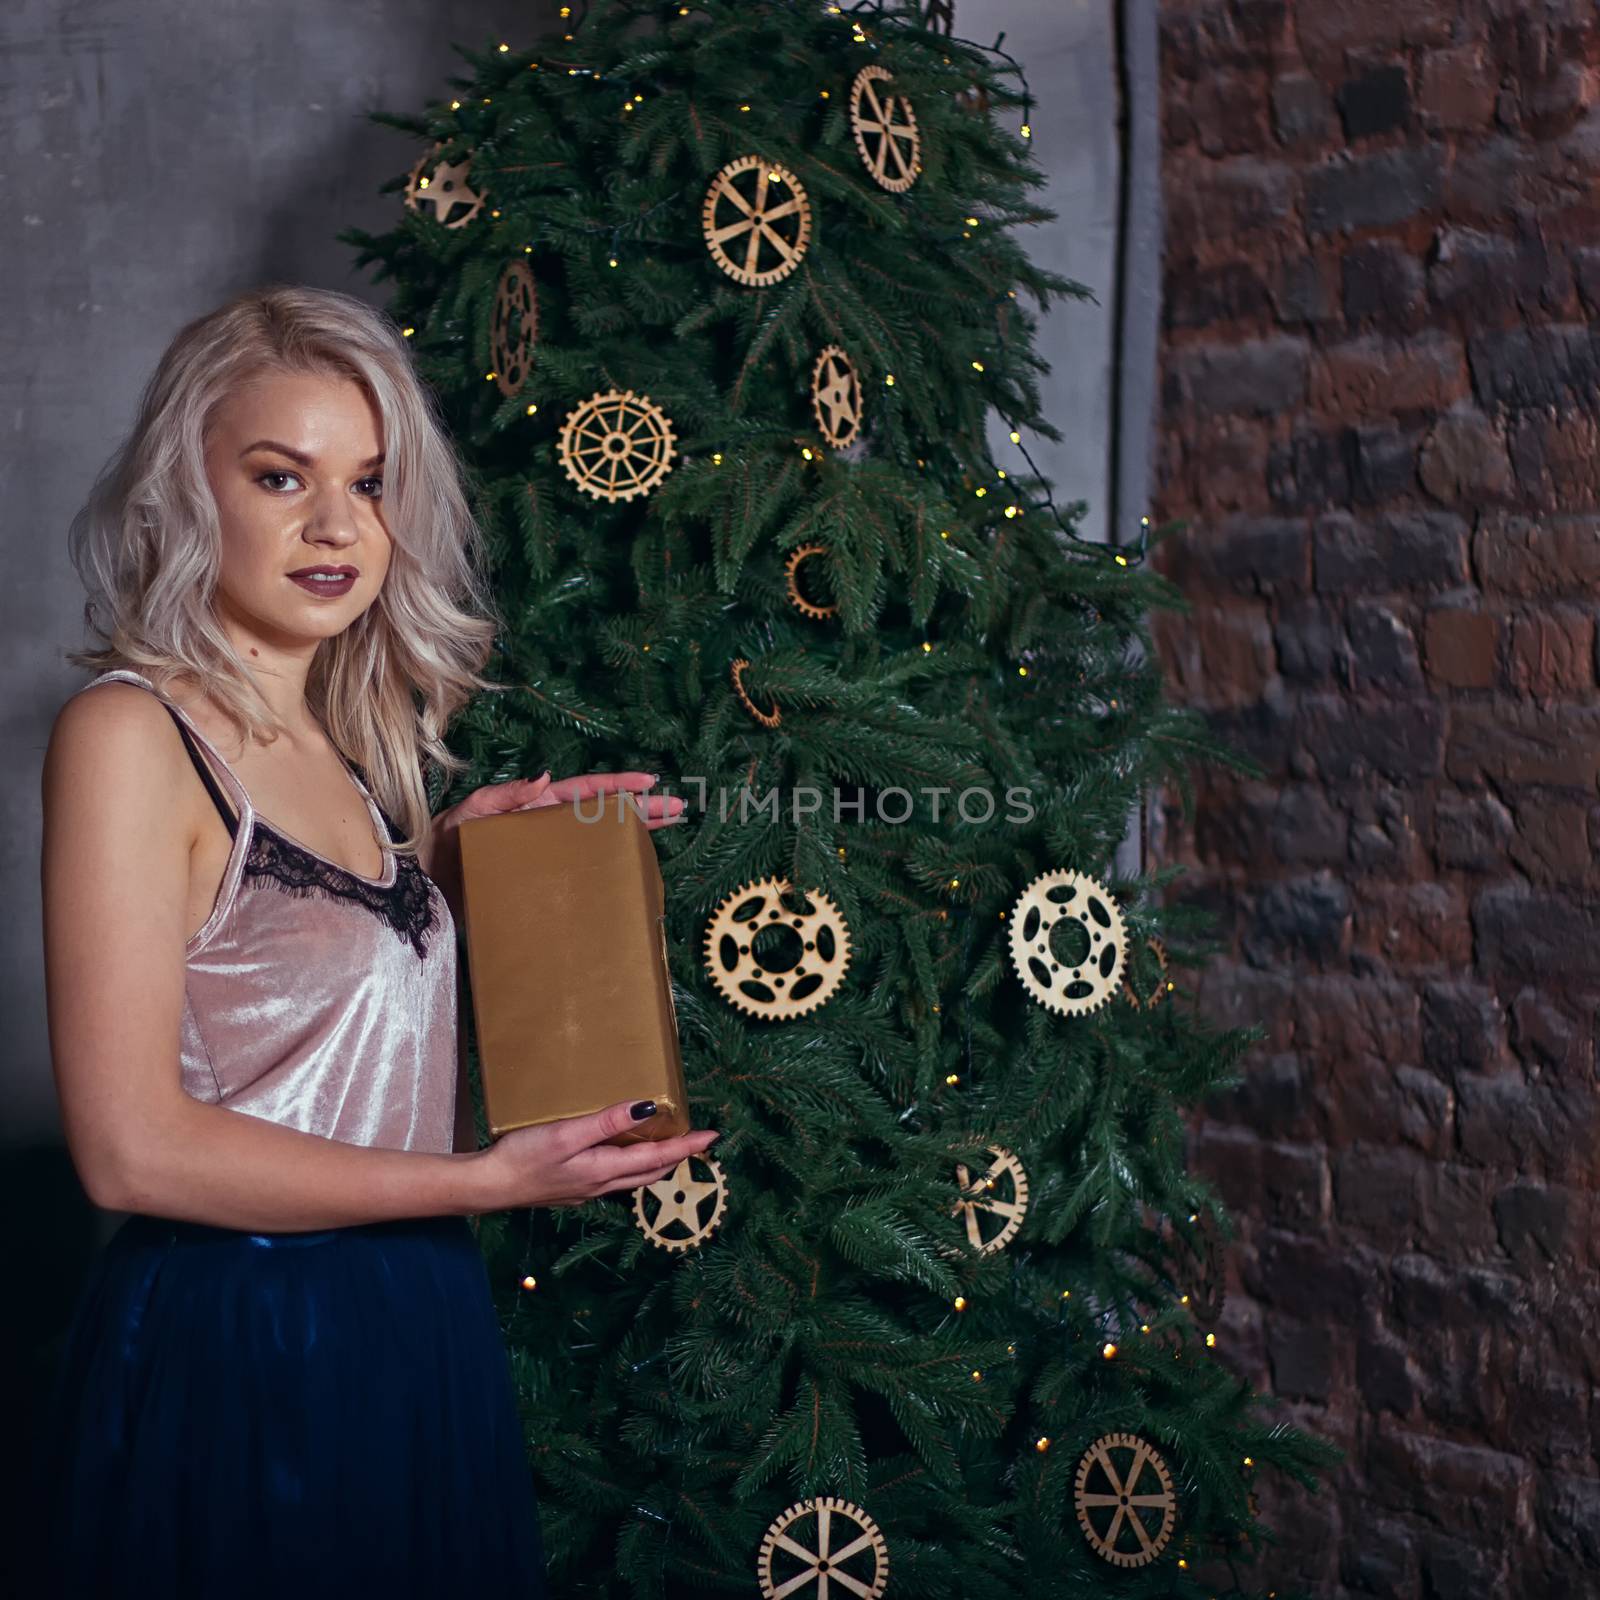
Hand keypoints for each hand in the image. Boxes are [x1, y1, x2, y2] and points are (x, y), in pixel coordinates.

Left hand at [424, 768, 686, 921]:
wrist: (425, 888)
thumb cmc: (442, 846)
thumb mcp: (468, 813)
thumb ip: (503, 796)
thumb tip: (544, 777)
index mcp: (536, 807)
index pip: (586, 792)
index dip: (619, 785)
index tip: (651, 782)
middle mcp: (548, 828)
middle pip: (605, 814)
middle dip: (642, 808)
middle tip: (678, 808)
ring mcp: (550, 855)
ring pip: (601, 840)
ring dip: (635, 833)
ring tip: (668, 827)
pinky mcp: (545, 882)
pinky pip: (586, 870)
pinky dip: (612, 866)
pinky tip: (633, 868)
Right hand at [475, 1099, 718, 1210]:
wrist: (488, 1188)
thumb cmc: (522, 1158)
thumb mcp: (566, 1135)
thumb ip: (606, 1123)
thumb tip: (646, 1110)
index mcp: (603, 1170)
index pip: (657, 1159)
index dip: (686, 1147)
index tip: (712, 1137)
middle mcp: (600, 1185)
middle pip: (650, 1172)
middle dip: (676, 1157)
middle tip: (696, 1140)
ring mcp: (585, 1190)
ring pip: (632, 1177)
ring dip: (654, 1162)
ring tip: (667, 1145)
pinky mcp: (571, 1189)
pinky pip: (612, 1177)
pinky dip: (629, 1164)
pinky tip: (621, 1153)